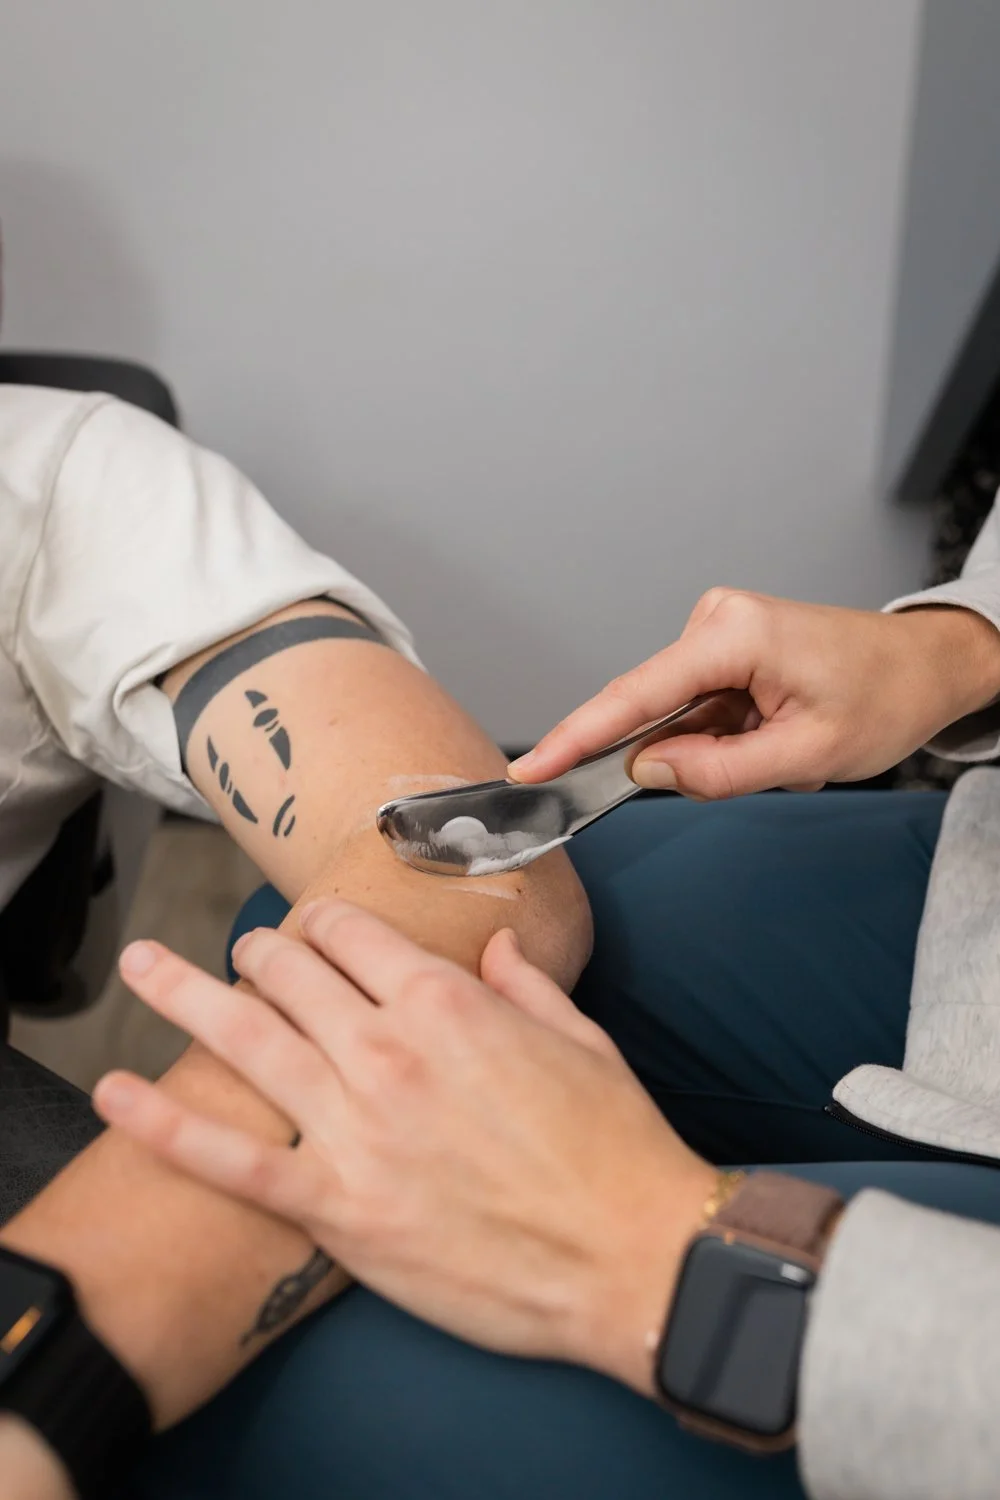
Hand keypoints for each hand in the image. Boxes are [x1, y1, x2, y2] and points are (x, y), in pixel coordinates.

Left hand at [92, 902, 714, 1394]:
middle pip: (289, 972)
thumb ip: (526, 984)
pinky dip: (163, 1123)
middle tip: (244, 953)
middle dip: (258, 952)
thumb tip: (499, 948)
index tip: (312, 926)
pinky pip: (229, 1159)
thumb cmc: (614, 1147)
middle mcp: (387, 1049)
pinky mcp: (335, 1207)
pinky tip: (115, 1093)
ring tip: (146, 970)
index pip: (353, 933)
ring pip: (244, 1037)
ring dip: (184, 995)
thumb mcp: (582, 1039)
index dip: (324, 922)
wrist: (628, 1255)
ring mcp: (354, 1126)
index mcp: (447, 1001)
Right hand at [508, 591, 999, 797]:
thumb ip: (720, 771)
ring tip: (788, 744)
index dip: (577, 739)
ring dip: (720, 749)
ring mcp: (716, 630)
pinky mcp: (722, 646)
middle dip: (691, 757)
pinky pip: (695, 709)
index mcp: (733, 635)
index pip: (634, 697)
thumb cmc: (883, 698)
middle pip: (655, 712)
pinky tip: (775, 733)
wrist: (926, 665)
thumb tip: (647, 771)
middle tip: (767, 766)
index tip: (530, 770)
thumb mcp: (807, 755)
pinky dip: (724, 737)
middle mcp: (714, 620)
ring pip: (677, 717)